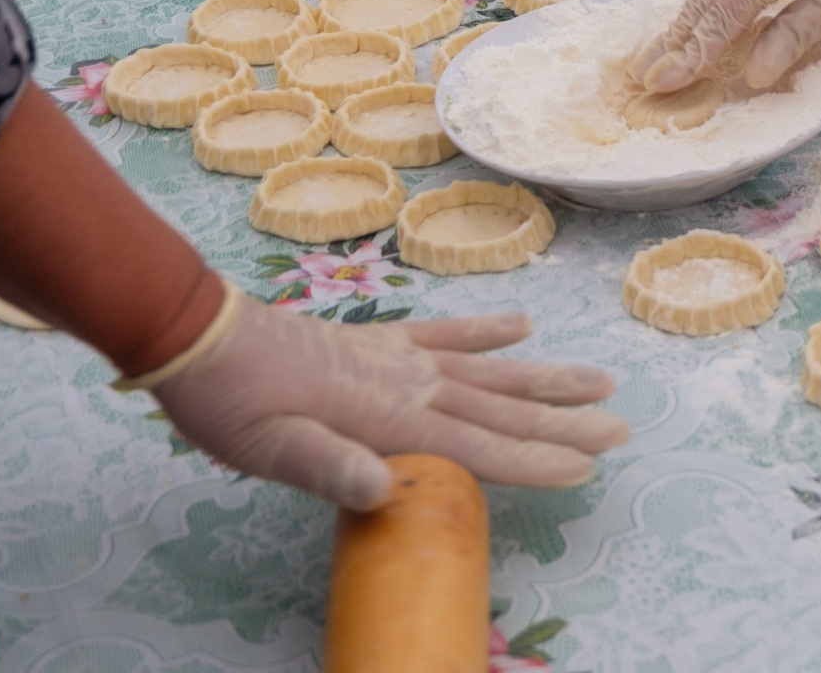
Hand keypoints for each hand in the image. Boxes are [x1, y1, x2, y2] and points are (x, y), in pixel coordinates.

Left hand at [149, 286, 627, 510]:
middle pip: (502, 408)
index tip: (586, 467)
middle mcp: (411, 384)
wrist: (201, 335)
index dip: (535, 460)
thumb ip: (332, 468)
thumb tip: (389, 491)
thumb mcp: (270, 450)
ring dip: (546, 378)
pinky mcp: (382, 340)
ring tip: (600, 381)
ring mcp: (401, 357)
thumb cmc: (233, 404)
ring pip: (490, 371)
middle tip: (620, 429)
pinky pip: (448, 334)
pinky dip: (487, 332)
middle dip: (564, 422)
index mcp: (391, 417)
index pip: (479, 446)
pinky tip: (523, 328)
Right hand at [630, 0, 820, 93]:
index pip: (720, 21)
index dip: (691, 57)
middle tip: (641, 78)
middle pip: (700, 5)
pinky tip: (691, 26)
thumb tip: (752, 75)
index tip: (662, 83)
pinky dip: (703, 7)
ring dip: (682, 27)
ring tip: (655, 58)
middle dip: (672, 43)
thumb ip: (791, 36)